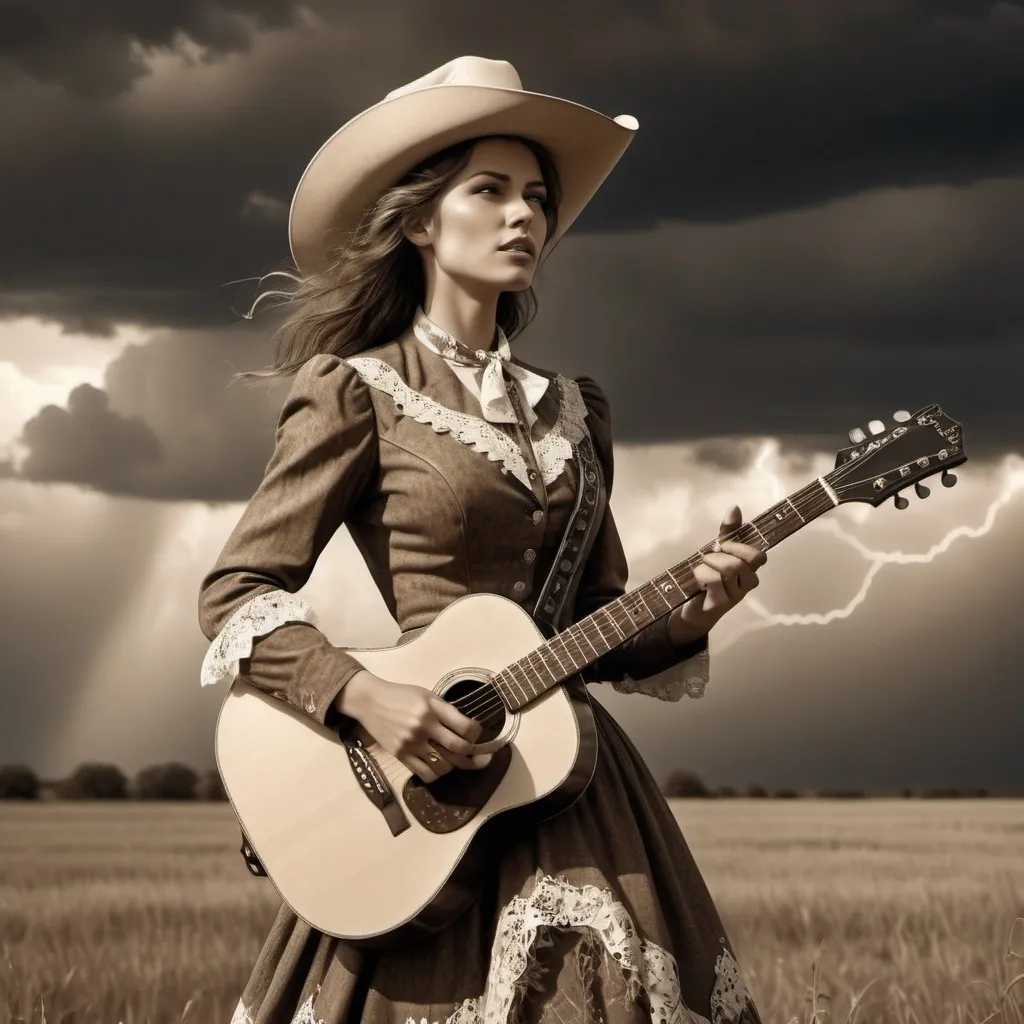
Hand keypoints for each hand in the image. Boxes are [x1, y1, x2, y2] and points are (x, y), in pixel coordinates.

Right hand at [335, 670, 492, 782]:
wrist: (370, 701)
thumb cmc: (401, 695)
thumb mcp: (426, 694)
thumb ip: (445, 710)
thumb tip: (468, 728)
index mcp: (432, 708)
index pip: (466, 727)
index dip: (477, 733)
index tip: (476, 732)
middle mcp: (423, 726)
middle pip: (459, 748)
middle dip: (471, 752)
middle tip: (473, 751)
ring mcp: (411, 743)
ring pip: (445, 765)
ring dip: (455, 764)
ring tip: (455, 759)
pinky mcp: (401, 755)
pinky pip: (426, 774)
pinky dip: (437, 774)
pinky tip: (439, 767)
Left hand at [671, 505, 767, 640]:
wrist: (693, 610)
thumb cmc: (707, 578)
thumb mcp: (718, 552)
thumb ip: (728, 532)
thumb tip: (735, 508)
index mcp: (751, 570)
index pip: (758, 556)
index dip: (740, 547)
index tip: (723, 544)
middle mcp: (748, 583)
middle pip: (741, 562)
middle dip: (721, 554)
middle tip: (707, 557)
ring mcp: (736, 595)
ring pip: (727, 570)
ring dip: (708, 564)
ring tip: (701, 570)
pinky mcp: (720, 604)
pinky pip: (713, 580)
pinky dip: (700, 574)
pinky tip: (697, 581)